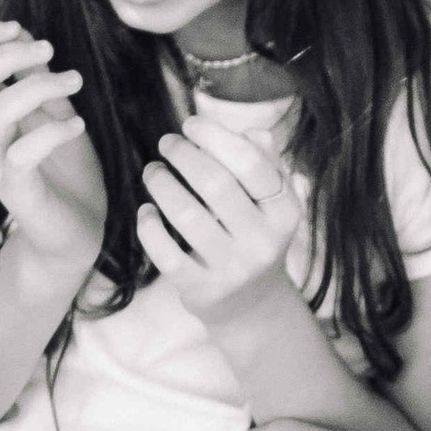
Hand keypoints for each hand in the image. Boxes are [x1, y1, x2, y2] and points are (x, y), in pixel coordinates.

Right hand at [0, 21, 105, 269]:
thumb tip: (28, 38)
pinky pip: (21, 154)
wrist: (77, 236)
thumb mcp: (53, 113)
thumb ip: (37, 80)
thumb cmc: (65, 174)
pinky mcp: (19, 192)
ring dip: (38, 85)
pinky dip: (53, 131)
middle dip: (5, 54)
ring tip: (75, 81)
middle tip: (48, 50)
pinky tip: (78, 126)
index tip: (20, 28)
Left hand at [137, 120, 306, 321]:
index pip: (251, 164)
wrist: (253, 306)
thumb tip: (253, 132)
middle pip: (216, 184)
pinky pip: (166, 254)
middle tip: (166, 143)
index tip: (191, 124)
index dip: (216, 137)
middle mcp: (263, 241)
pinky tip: (146, 212)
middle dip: (184, 155)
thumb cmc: (255, 237)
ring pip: (187, 216)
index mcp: (284, 212)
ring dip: (162, 184)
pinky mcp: (203, 289)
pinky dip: (149, 227)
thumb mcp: (272, 204)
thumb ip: (265, 165)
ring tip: (152, 171)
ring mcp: (233, 269)